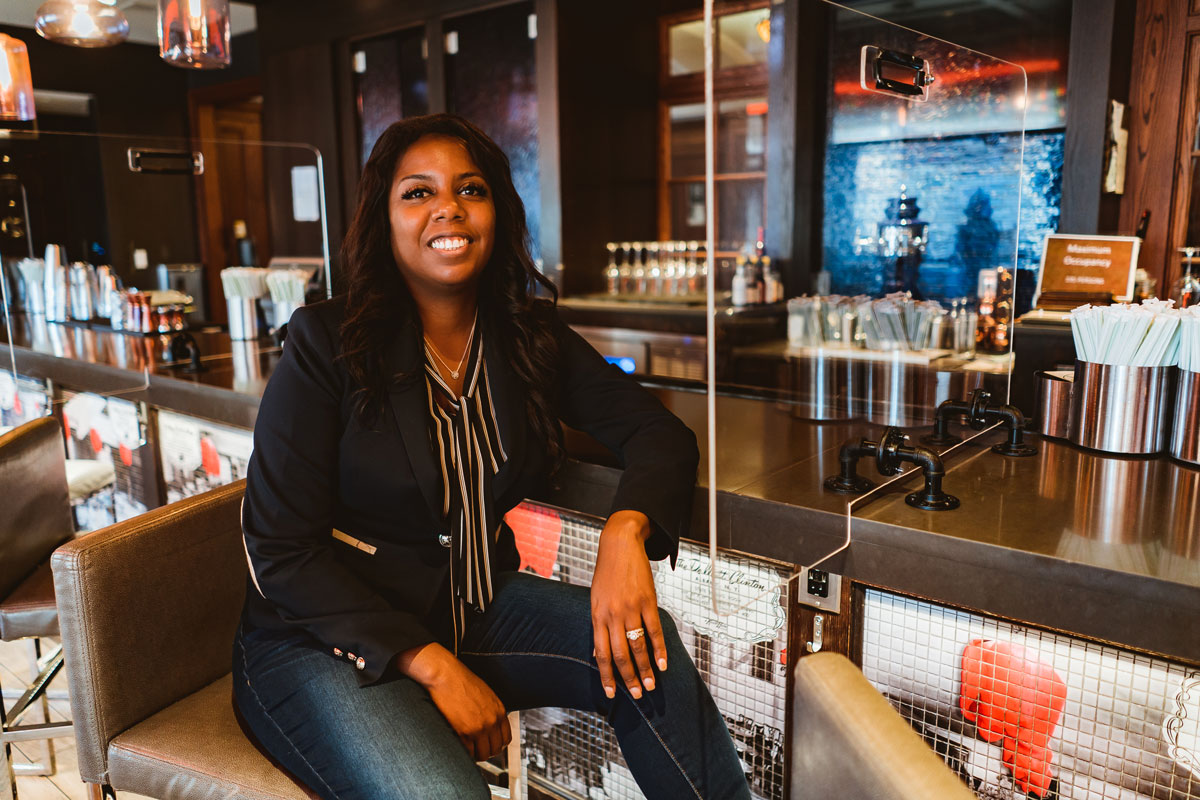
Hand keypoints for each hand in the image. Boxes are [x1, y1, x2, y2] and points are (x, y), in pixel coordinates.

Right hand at [397, 643, 510, 760]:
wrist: (445, 675)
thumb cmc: (461, 681)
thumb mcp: (485, 694)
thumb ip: (491, 710)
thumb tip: (490, 725)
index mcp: (499, 710)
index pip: (506, 739)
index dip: (496, 745)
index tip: (488, 745)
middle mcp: (492, 720)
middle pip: (495, 749)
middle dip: (485, 751)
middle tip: (475, 749)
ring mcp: (479, 728)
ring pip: (482, 755)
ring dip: (474, 754)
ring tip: (466, 749)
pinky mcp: (464, 732)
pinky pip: (468, 752)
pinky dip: (463, 753)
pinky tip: (458, 746)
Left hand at [590, 510, 667, 700]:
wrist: (619, 545)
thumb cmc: (606, 574)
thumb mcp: (595, 599)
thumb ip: (598, 626)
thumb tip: (598, 654)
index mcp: (597, 616)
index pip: (601, 654)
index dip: (607, 676)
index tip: (611, 695)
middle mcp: (612, 615)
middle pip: (620, 654)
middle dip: (629, 678)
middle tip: (637, 695)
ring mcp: (630, 608)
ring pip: (638, 646)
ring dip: (646, 669)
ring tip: (651, 685)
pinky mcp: (647, 601)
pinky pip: (654, 630)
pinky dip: (659, 649)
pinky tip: (663, 663)